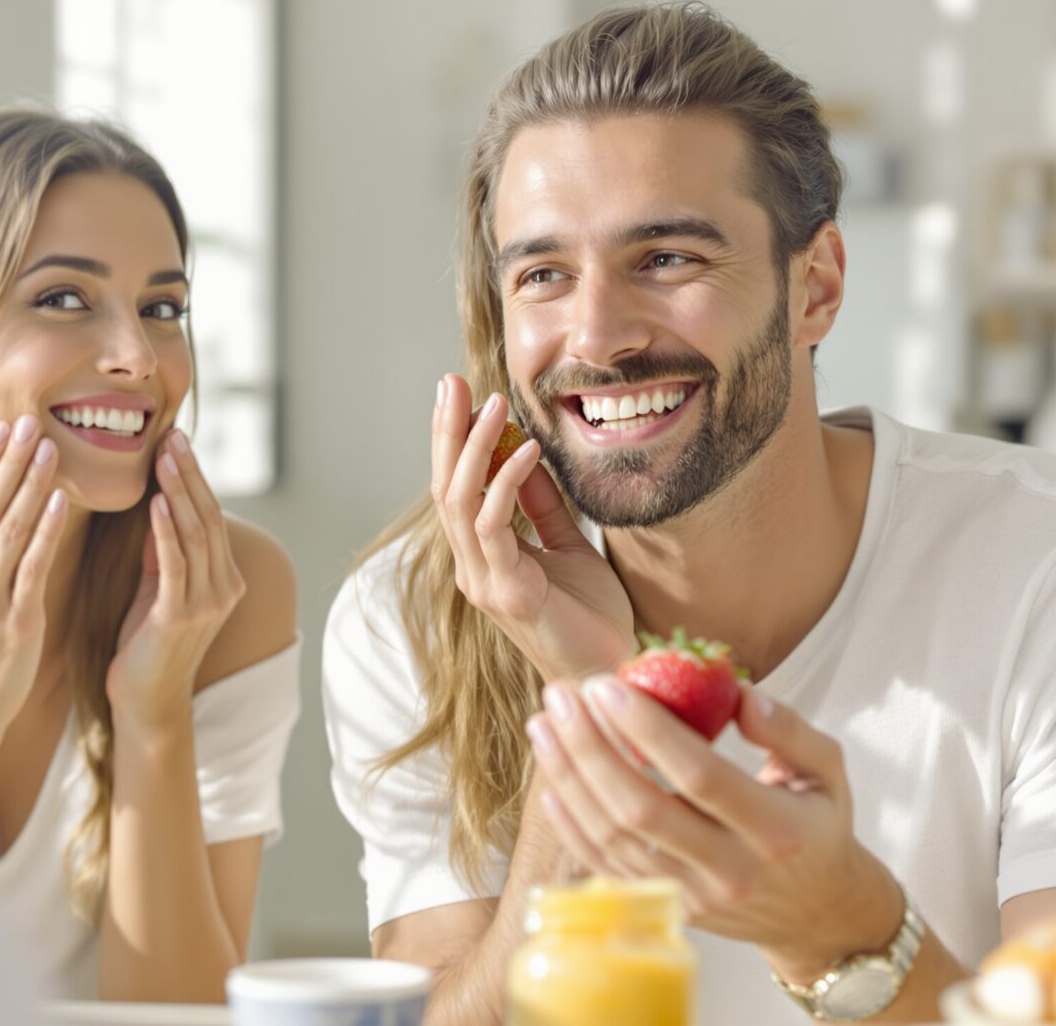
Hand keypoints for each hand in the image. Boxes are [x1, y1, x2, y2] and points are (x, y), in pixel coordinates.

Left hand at [106, 429, 245, 728]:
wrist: (145, 700)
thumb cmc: (145, 643)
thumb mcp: (157, 587)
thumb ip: (163, 550)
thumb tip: (158, 504)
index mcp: (224, 578)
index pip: (212, 515)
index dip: (195, 476)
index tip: (175, 440)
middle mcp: (224, 587)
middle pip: (209, 517)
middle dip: (190, 474)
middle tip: (172, 436)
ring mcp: (208, 604)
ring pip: (196, 534)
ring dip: (179, 492)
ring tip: (163, 459)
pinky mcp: (181, 617)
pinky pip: (176, 564)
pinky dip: (167, 530)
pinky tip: (157, 503)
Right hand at [430, 374, 634, 682]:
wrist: (610, 675)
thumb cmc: (592, 617)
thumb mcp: (568, 546)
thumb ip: (542, 506)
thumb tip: (523, 453)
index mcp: (483, 557)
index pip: (455, 488)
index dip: (454, 440)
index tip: (461, 392)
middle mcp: (473, 568)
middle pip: (445, 488)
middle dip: (447, 432)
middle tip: (452, 381)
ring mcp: (484, 582)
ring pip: (460, 502)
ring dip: (473, 447)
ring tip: (492, 403)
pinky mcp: (508, 594)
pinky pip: (495, 526)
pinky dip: (507, 482)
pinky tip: (527, 449)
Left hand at [525, 677, 904, 982]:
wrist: (818, 915)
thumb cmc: (818, 826)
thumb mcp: (827, 770)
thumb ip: (789, 728)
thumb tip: (737, 693)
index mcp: (776, 829)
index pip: (700, 775)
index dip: (648, 729)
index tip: (607, 685)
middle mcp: (731, 871)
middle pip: (641, 808)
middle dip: (591, 747)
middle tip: (561, 695)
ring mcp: (694, 898)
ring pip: (613, 838)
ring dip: (569, 777)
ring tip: (543, 725)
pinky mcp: (667, 911)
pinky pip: (605, 866)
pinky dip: (571, 823)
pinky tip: (550, 779)